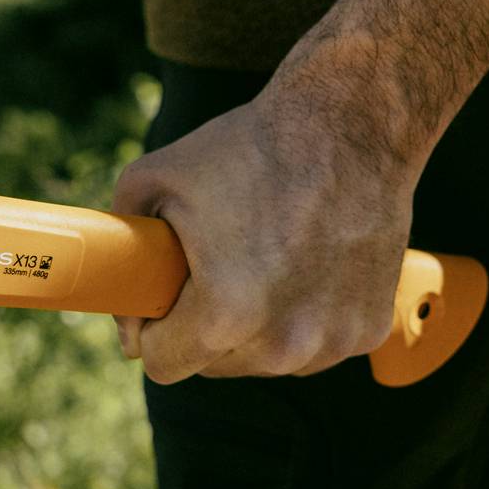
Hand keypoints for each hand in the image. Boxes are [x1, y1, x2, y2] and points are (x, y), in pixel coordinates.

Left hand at [110, 77, 425, 383]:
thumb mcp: (152, 180)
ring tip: (266, 260)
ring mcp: (332, 342)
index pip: (162, 364)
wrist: (350, 123)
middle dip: (204, 326)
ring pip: (266, 361)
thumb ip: (122, 253)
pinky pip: (315, 346)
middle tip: (216, 267)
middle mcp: (283, 343)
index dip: (152, 330)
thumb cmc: (248, 148)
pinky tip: (309, 264)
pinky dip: (305, 317)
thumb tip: (126, 317)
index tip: (163, 299)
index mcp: (225, 314)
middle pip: (214, 365)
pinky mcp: (367, 331)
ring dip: (257, 328)